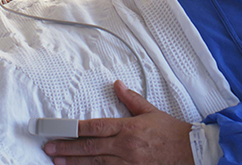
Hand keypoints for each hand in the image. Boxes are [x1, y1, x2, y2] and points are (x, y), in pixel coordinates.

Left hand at [43, 80, 193, 164]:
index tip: (60, 130)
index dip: (75, 129)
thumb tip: (117, 84)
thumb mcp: (150, 111)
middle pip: (90, 147)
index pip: (95, 127)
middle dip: (67, 148)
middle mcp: (125, 147)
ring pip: (95, 163)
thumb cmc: (172, 133)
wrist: (191, 152)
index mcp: (128, 128)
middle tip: (49, 147)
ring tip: (57, 161)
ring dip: (75, 162)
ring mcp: (128, 163)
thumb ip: (130, 99)